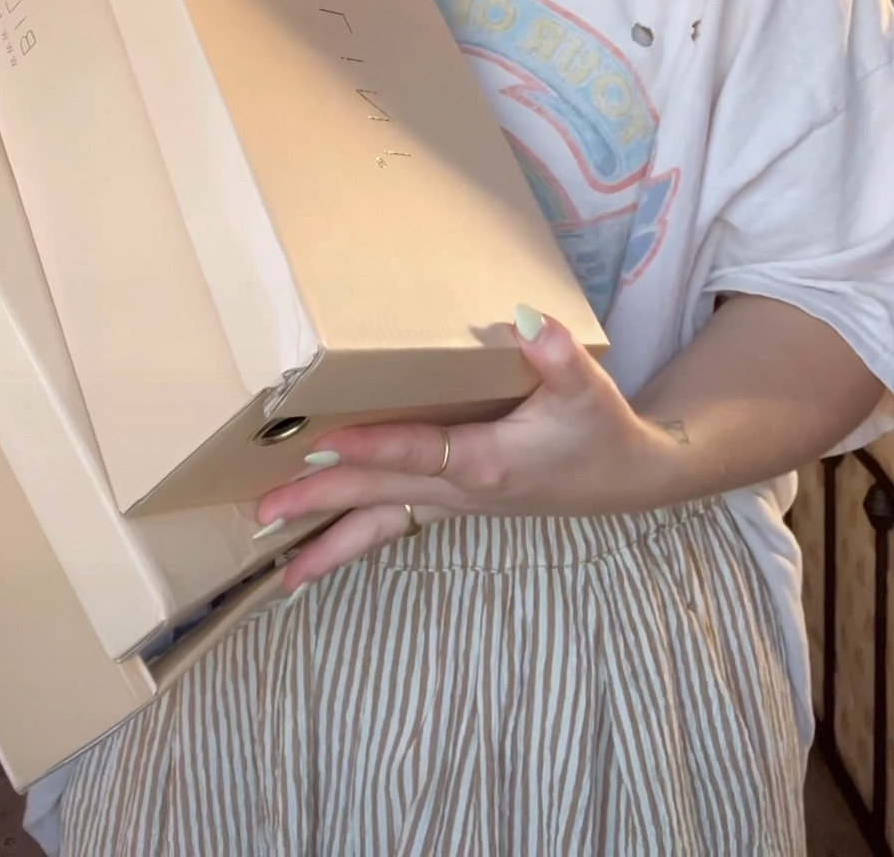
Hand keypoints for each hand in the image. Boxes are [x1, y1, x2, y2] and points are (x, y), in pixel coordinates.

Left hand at [255, 307, 672, 594]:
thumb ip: (556, 356)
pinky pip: (396, 523)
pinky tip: (324, 551)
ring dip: (330, 542)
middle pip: (378, 495)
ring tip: (282, 571)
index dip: (370, 446)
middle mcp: (461, 489)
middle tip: (264, 509)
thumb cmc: (602, 429)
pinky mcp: (457, 501)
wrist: (629, 478)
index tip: (320, 442)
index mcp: (486, 460)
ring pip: (382, 523)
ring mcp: (456, 502)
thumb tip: (526, 321)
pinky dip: (358, 538)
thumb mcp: (588, 387)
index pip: (416, 452)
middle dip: (321, 502)